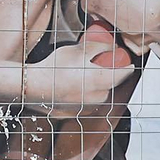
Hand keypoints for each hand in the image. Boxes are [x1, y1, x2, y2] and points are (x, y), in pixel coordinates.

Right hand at [22, 43, 136, 114]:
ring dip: (95, 84)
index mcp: (103, 81)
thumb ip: (98, 47)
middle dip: (107, 73)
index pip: (126, 73)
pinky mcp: (78, 113)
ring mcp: (89, 107)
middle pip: (112, 83)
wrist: (33, 87)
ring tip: (79, 74)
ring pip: (99, 93)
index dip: (126, 64)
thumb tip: (113, 47)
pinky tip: (70, 85)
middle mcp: (100, 97)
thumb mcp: (78, 50)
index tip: (124, 60)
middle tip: (96, 64)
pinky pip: (86, 101)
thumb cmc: (55, 68)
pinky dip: (83, 93)